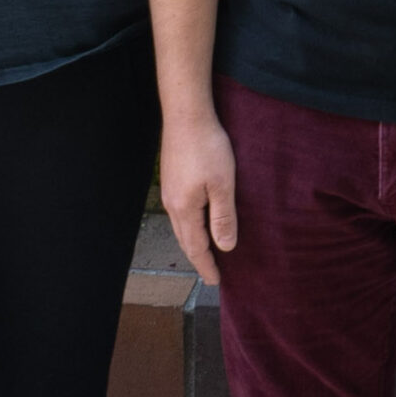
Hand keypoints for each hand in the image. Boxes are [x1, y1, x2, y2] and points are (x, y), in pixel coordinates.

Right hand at [160, 106, 237, 284]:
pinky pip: (180, 213)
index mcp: (185, 209)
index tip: (215, 282)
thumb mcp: (223, 184)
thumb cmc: (207, 147)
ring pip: (181, 227)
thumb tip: (225, 247)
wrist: (186, 114)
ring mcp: (170, 191)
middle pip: (185, 240)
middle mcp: (173, 204)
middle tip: (211, 273)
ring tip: (206, 252)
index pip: (196, 248)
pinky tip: (198, 221)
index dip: (206, 266)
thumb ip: (223, 217)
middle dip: (198, 258)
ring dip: (193, 242)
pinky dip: (190, 226)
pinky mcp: (171, 178)